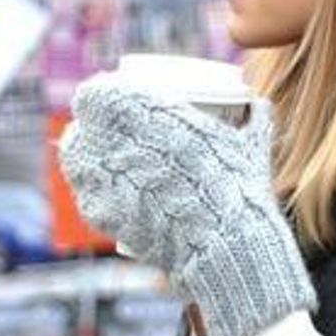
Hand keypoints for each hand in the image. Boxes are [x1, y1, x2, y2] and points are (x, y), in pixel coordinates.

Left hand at [59, 76, 316, 335]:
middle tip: (112, 132)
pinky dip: (95, 193)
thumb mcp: (249, 144)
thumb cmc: (238, 187)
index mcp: (137, 111)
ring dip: (86, 156)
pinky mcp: (100, 215)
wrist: (223, 242)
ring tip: (104, 160)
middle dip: (93, 125)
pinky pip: (87, 196)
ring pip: (74, 158)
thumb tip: (260, 105)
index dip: (102, 95)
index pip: (95, 94)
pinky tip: (107, 193)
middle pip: (82, 124)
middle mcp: (110, 141)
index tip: (114, 100)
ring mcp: (100, 179)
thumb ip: (253, 119)